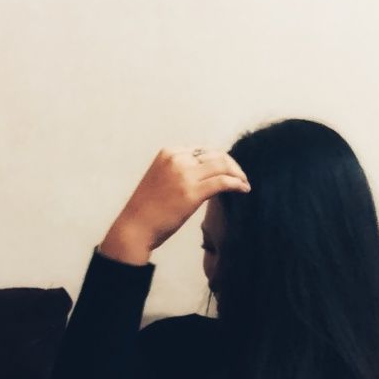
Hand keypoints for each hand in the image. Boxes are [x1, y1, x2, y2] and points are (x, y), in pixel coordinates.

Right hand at [102, 147, 250, 259]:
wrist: (134, 228)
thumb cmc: (147, 210)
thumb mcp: (161, 180)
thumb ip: (180, 172)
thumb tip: (205, 176)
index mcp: (169, 153)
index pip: (203, 150)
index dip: (220, 159)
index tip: (228, 171)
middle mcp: (177, 158)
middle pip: (216, 154)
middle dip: (232, 165)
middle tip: (241, 178)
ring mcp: (185, 174)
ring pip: (223, 165)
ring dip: (238, 174)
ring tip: (244, 184)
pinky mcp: (192, 192)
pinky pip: (223, 181)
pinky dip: (237, 184)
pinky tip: (243, 190)